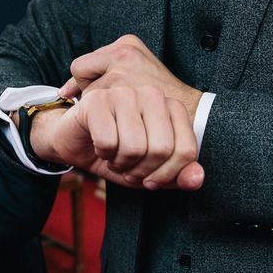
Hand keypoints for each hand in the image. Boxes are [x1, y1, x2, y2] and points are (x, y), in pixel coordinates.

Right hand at [29, 86, 203, 190]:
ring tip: (114, 157)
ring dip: (121, 163)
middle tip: (128, 168)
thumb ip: (178, 175)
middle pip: (161, 149)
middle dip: (142, 171)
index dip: (168, 175)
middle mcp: (151, 94)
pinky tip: (99, 146)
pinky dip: (102, 154)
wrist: (76, 143)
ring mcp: (124, 94)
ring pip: (135, 147)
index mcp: (171, 106)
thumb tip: (196, 179)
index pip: (186, 151)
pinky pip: (108, 142)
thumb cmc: (117, 154)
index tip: (151, 178)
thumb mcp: (152, 172)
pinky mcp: (97, 99)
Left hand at [59, 35, 202, 119]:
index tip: (92, 101)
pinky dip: (105, 119)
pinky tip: (121, 124)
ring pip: (90, 95)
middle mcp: (124, 51)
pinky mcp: (126, 87)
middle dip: (94, 98)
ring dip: (102, 111)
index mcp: (127, 45)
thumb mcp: (135, 80)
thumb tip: (64, 91)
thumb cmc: (160, 103)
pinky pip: (98, 106)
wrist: (195, 115)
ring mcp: (124, 68)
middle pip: (83, 79)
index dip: (86, 85)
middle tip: (115, 112)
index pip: (83, 66)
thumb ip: (104, 78)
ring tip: (124, 118)